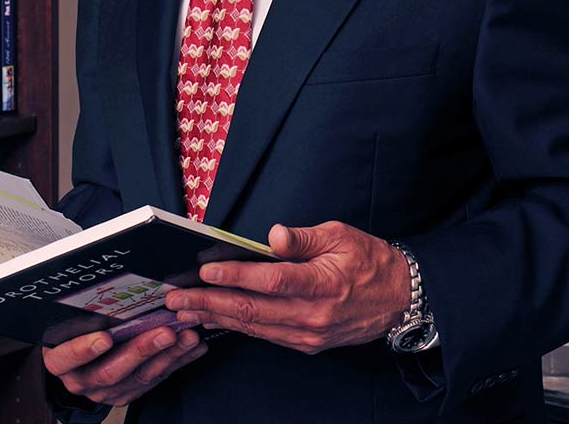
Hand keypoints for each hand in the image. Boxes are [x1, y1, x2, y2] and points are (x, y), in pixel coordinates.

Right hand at [42, 325, 206, 406]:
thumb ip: (81, 310)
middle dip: (141, 350)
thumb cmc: (73, 332)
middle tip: (163, 332)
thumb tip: (104, 277)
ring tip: (185, 335)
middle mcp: (83, 380)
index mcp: (61, 361)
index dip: (84, 350)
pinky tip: (191, 347)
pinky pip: (155, 378)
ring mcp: (107, 390)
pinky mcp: (129, 392)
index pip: (66, 358)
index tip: (104, 337)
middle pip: (110, 371)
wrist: (78, 361)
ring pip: (139, 377)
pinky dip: (176, 361)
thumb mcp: (68, 320)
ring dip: (167, 355)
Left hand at [165, 221, 409, 353]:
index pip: (270, 281)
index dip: (235, 276)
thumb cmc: (370, 260)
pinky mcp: (308, 344)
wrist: (400, 300)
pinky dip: (238, 327)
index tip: (205, 270)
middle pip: (253, 310)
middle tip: (177, 298)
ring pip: (254, 327)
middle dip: (210, 303)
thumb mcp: (341, 235)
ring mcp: (309, 335)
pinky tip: (217, 319)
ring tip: (186, 310)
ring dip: (217, 318)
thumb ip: (304, 238)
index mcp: (322, 284)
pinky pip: (266, 335)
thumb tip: (272, 236)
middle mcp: (312, 316)